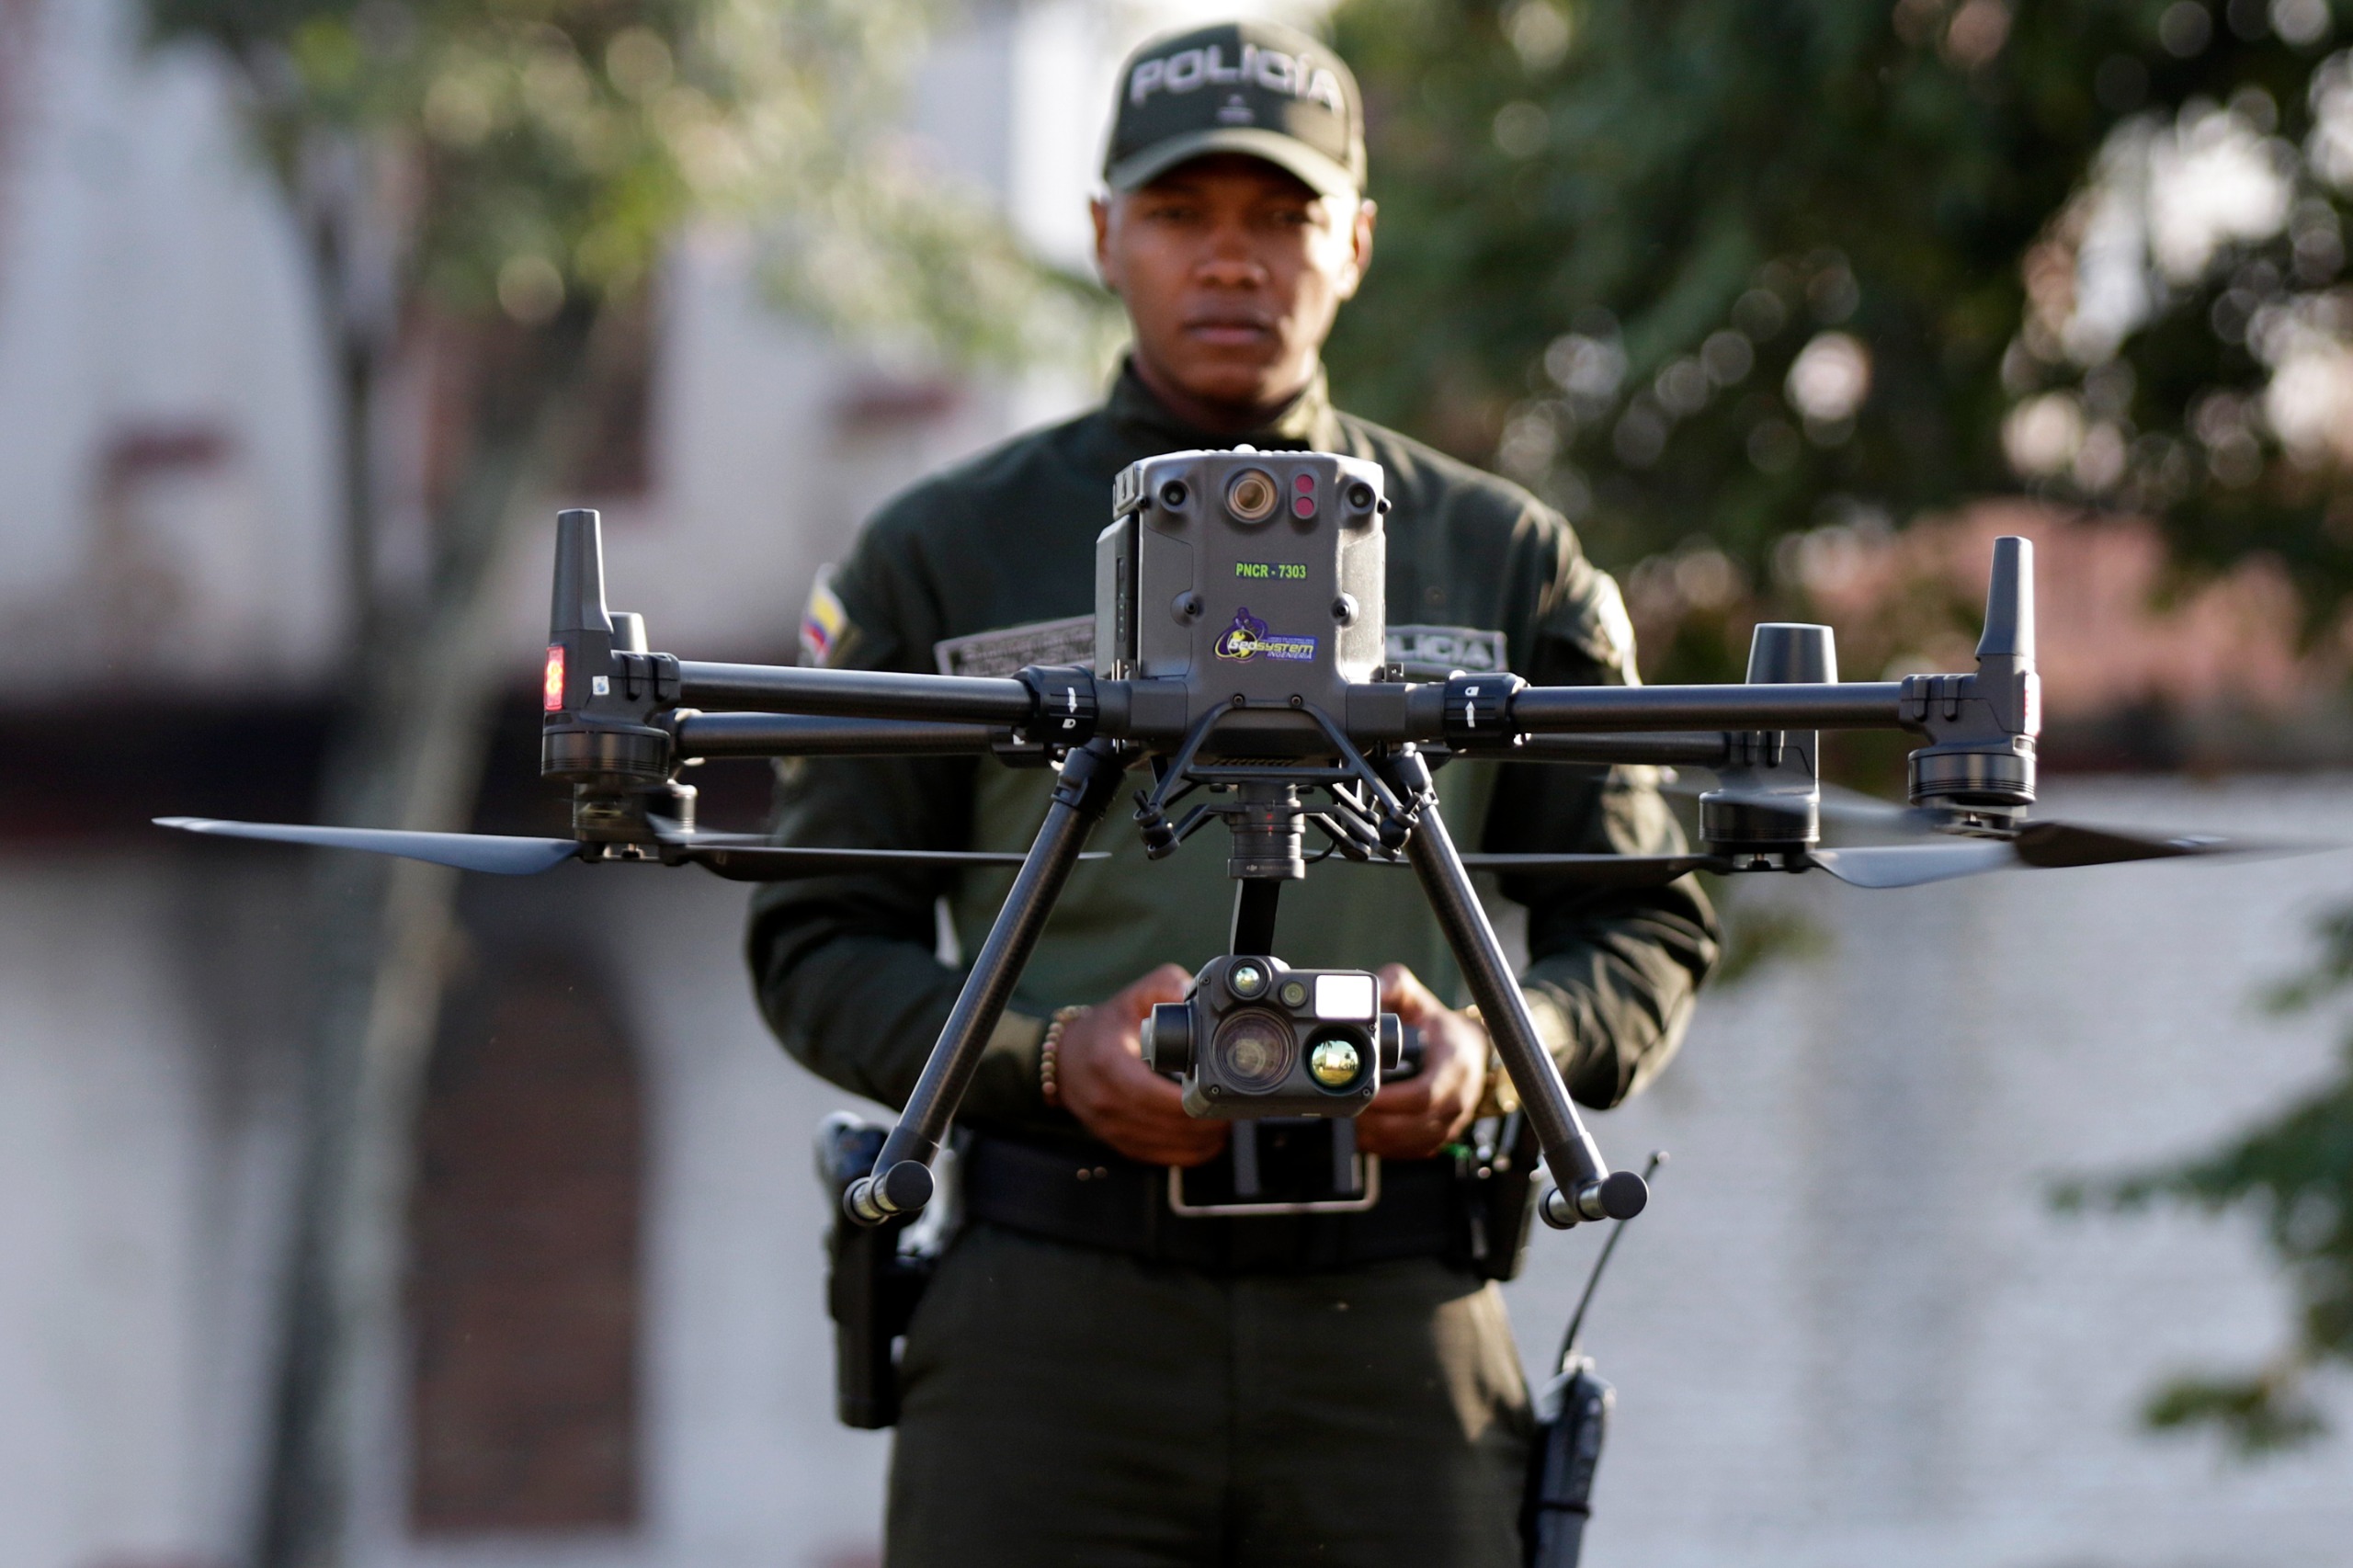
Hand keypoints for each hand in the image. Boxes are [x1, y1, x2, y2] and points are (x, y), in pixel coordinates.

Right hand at [1055, 964, 1230, 1167]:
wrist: (1066, 1058)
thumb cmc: (1102, 1029)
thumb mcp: (1134, 996)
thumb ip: (1168, 987)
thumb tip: (1199, 995)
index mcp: (1110, 1064)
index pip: (1155, 1096)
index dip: (1192, 1101)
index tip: (1218, 1093)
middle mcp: (1106, 1101)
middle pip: (1166, 1126)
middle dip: (1204, 1123)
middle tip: (1231, 1110)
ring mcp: (1110, 1127)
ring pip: (1165, 1147)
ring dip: (1200, 1141)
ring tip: (1224, 1125)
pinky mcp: (1118, 1143)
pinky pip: (1158, 1158)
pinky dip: (1186, 1153)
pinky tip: (1207, 1143)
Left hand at [1359, 964, 1487, 1159]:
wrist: (1472, 1053)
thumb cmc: (1443, 1029)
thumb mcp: (1420, 1000)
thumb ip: (1396, 985)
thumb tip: (1371, 990)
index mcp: (1455, 1067)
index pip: (1424, 1095)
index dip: (1390, 1099)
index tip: (1363, 1092)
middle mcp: (1458, 1100)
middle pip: (1410, 1125)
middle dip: (1374, 1119)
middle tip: (1346, 1106)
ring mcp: (1450, 1124)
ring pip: (1407, 1143)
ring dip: (1375, 1136)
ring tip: (1351, 1119)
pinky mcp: (1439, 1139)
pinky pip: (1409, 1152)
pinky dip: (1384, 1146)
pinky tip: (1365, 1132)